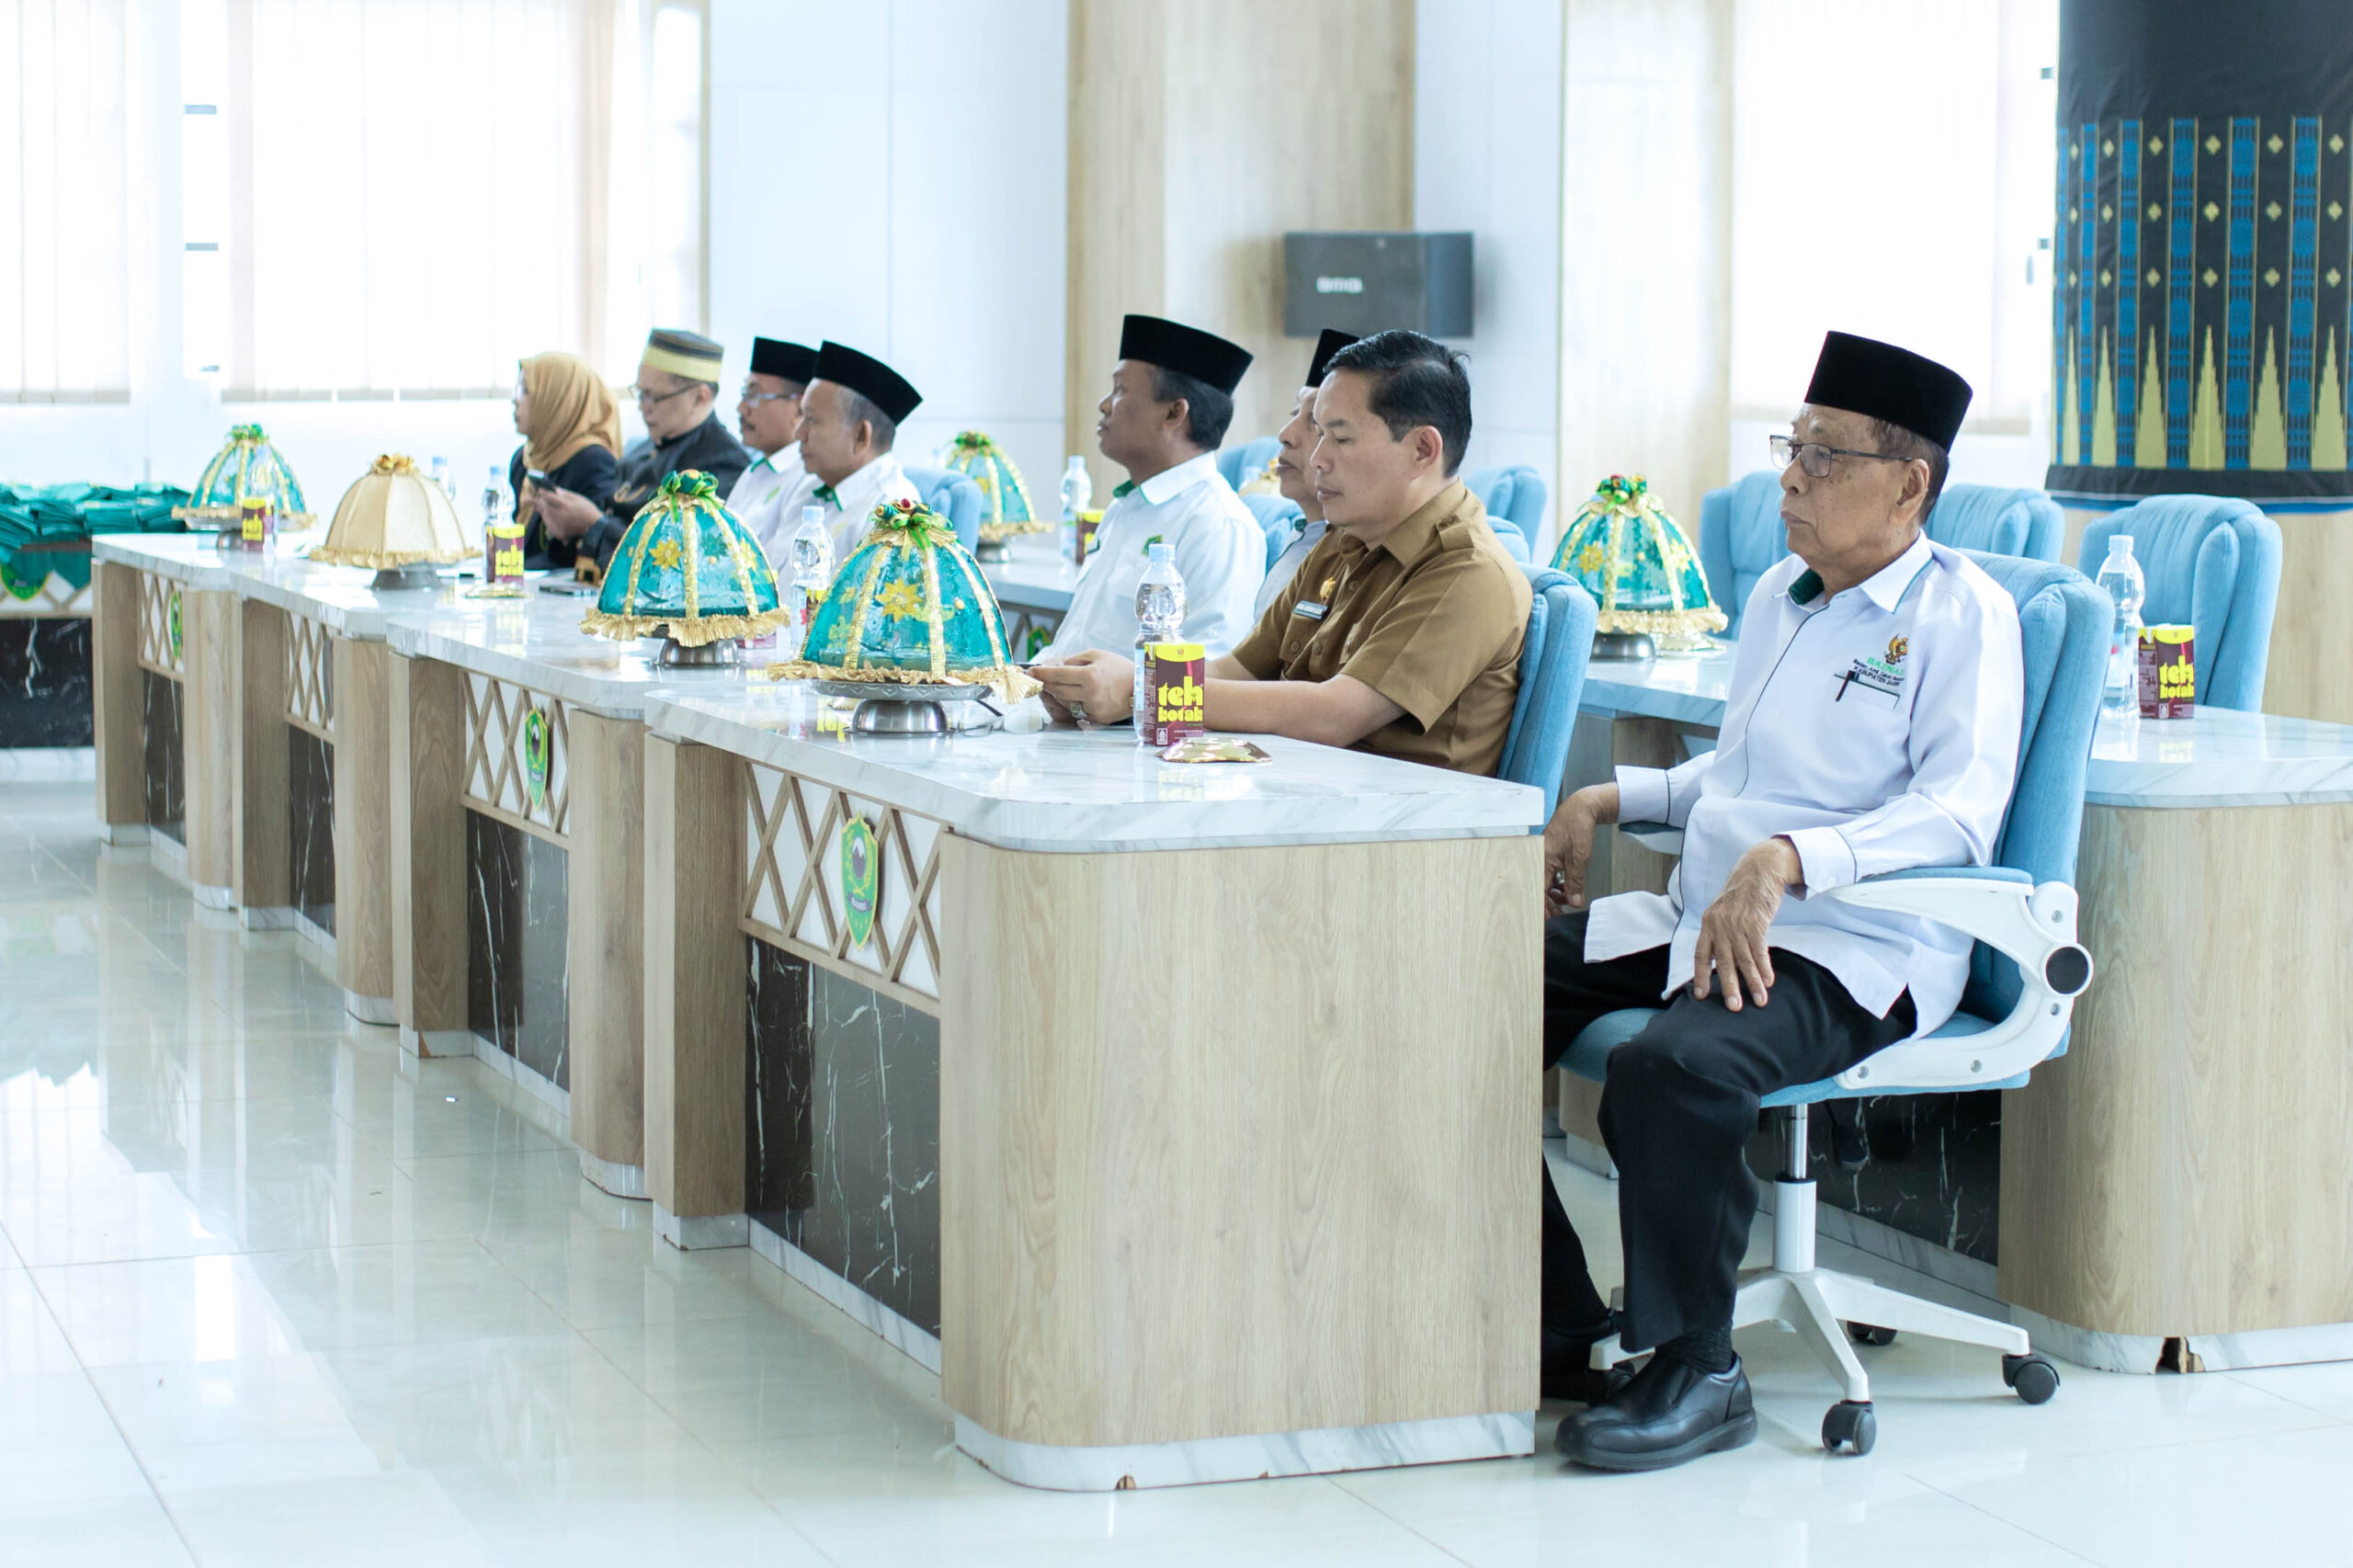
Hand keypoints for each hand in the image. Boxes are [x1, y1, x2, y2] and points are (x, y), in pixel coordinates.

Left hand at [531, 484, 599, 541]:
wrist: (596, 528)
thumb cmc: (588, 511)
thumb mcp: (578, 498)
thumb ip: (565, 494)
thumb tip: (554, 489)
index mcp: (564, 505)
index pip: (548, 496)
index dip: (542, 492)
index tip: (539, 489)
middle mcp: (559, 515)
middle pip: (543, 507)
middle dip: (540, 502)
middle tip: (532, 499)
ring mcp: (558, 525)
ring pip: (545, 516)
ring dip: (544, 512)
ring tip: (548, 510)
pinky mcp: (559, 533)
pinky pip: (549, 526)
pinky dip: (550, 522)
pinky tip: (554, 519)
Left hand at [1030, 651, 1133, 724]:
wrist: (1142, 689)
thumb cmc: (1120, 669)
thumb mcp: (1098, 655)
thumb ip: (1076, 660)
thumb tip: (1059, 668)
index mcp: (1089, 676)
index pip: (1057, 675)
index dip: (1041, 673)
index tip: (1030, 671)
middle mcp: (1089, 694)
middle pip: (1057, 690)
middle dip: (1046, 683)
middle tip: (1037, 678)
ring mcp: (1092, 709)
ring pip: (1064, 702)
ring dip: (1057, 693)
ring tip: (1054, 685)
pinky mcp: (1096, 719)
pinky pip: (1077, 710)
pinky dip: (1073, 702)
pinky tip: (1075, 695)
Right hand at [1542, 784, 1616, 915]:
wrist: (1581, 808)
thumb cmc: (1576, 826)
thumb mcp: (1579, 859)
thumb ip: (1575, 882)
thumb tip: (1574, 902)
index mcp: (1540, 860)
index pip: (1537, 891)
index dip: (1541, 908)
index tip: (1547, 921)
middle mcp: (1538, 859)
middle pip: (1538, 889)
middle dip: (1549, 904)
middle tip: (1560, 915)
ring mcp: (1543, 858)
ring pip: (1544, 883)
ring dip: (1555, 895)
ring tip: (1568, 901)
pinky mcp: (1550, 856)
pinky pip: (1549, 875)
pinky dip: (1558, 884)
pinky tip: (1567, 888)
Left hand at [1691, 836, 1801, 1011]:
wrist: (1759, 869)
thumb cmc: (1741, 895)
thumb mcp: (1722, 911)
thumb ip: (1718, 933)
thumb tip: (1718, 960)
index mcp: (1708, 924)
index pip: (1702, 954)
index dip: (1701, 976)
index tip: (1701, 995)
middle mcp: (1720, 925)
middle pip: (1724, 962)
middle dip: (1729, 987)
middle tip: (1734, 1007)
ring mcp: (1738, 923)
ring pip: (1745, 959)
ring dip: (1753, 982)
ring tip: (1759, 1000)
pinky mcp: (1756, 921)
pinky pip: (1760, 949)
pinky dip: (1764, 967)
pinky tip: (1768, 981)